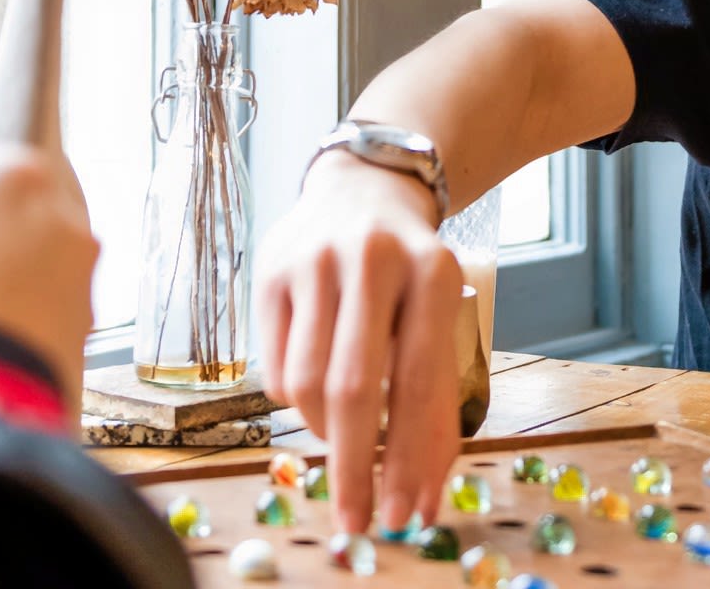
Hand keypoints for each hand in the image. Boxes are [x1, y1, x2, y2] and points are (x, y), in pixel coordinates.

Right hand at [253, 151, 464, 534]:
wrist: (363, 189)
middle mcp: (373, 259)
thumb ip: (434, 400)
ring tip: (341, 436)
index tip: (404, 515)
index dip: (409, 458)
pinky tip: (316, 389)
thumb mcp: (439, 317)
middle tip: (358, 519)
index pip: (419, 384)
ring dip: (324, 433)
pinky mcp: (270, 270)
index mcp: (432, 271)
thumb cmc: (410, 272)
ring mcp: (314, 261)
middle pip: (354, 389)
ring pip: (307, 385)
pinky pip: (276, 370)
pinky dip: (298, 402)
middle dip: (355, 467)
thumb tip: (421, 495)